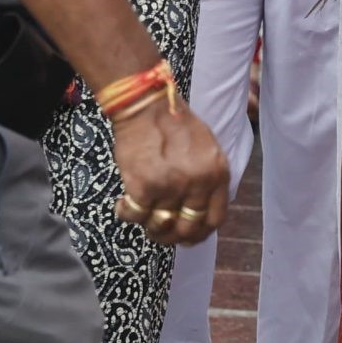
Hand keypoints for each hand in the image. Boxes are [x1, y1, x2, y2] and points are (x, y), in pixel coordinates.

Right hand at [109, 103, 230, 246]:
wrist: (147, 105)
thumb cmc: (175, 124)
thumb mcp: (207, 149)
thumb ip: (208, 179)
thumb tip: (198, 212)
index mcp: (218, 173)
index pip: (215, 220)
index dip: (199, 234)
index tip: (186, 236)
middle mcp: (198, 183)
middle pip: (187, 230)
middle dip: (172, 236)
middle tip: (159, 230)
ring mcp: (171, 187)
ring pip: (159, 226)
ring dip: (148, 226)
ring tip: (142, 213)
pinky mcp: (144, 186)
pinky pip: (135, 216)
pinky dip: (127, 214)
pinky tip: (124, 204)